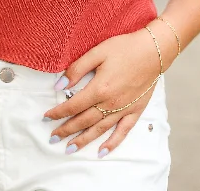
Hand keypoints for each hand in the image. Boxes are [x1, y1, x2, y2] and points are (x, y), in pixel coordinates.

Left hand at [42, 28, 162, 157]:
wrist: (153, 51)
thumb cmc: (124, 48)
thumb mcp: (98, 52)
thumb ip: (77, 69)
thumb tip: (59, 85)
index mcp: (99, 88)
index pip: (73, 105)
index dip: (58, 112)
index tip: (46, 117)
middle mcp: (110, 103)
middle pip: (83, 121)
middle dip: (66, 130)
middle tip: (52, 137)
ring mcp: (123, 109)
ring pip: (99, 129)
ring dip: (83, 140)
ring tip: (70, 148)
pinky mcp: (135, 111)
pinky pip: (122, 132)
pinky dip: (112, 143)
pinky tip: (102, 152)